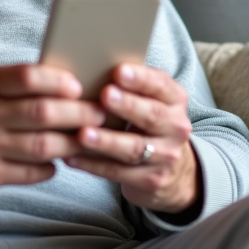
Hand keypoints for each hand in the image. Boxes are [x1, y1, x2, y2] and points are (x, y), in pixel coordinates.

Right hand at [0, 65, 105, 214]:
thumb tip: (61, 81)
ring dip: (71, 143)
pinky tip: (56, 161)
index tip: (79, 86)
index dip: (59, 81)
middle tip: (99, 114)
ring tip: (86, 139)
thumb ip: (7, 84)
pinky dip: (50, 166)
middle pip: (42, 112)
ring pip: (42, 145)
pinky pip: (31, 171)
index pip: (26, 76)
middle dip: (78, 114)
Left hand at [66, 64, 198, 215]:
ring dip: (106, 141)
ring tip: (83, 133)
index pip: (161, 85)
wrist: (173, 171)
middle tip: (105, 95)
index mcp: (174, 100)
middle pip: (152, 115)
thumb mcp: (150, 102)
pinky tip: (72, 157)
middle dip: (127, 105)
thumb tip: (89, 68)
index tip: (119, 71)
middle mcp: (176, 127)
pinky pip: (118, 172)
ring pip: (133, 148)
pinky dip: (93, 165)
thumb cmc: (148, 124)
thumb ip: (129, 87)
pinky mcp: (151, 180)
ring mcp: (166, 156)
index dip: (141, 78)